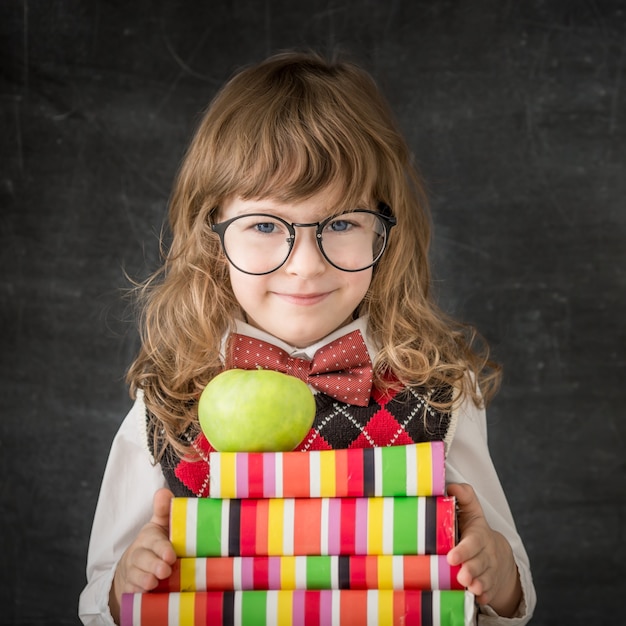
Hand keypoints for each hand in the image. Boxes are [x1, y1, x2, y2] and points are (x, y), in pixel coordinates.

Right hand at [109, 489, 176, 623]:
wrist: (131, 570)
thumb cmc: (154, 545)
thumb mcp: (159, 527)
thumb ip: (164, 510)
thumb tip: (163, 491)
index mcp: (148, 538)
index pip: (153, 541)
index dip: (161, 548)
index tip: (170, 555)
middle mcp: (138, 554)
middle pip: (142, 559)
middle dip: (154, 564)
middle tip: (166, 569)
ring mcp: (133, 573)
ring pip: (136, 576)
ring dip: (146, 580)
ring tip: (155, 582)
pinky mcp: (130, 589)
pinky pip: (131, 592)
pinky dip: (138, 594)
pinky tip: (145, 594)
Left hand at [446, 483, 521, 616]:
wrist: (498, 554)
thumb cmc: (475, 530)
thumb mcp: (472, 511)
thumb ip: (464, 497)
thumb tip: (451, 486)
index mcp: (479, 536)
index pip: (473, 542)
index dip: (463, 550)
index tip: (451, 557)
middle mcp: (486, 555)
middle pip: (480, 563)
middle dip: (471, 570)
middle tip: (462, 576)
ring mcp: (489, 571)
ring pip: (485, 579)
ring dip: (477, 584)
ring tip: (469, 586)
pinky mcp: (490, 586)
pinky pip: (489, 593)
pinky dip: (485, 596)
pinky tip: (479, 599)